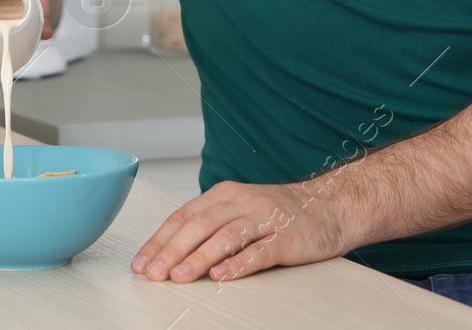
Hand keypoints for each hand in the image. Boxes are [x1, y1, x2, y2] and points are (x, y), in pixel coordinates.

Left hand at [130, 179, 358, 283]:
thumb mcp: (239, 209)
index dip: (160, 240)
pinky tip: (223, 276)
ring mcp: (265, 219)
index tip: (141, 262)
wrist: (330, 206)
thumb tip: (169, 253)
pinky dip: (239, 264)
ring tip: (180, 276)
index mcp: (225, 194)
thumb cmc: (279, 213)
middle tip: (154, 273)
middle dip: (173, 250)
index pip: (184, 216)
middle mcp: (242, 202)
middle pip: (200, 225)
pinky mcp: (286, 237)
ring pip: (226, 237)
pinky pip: (259, 251)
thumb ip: (209, 226)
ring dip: (200, 258)